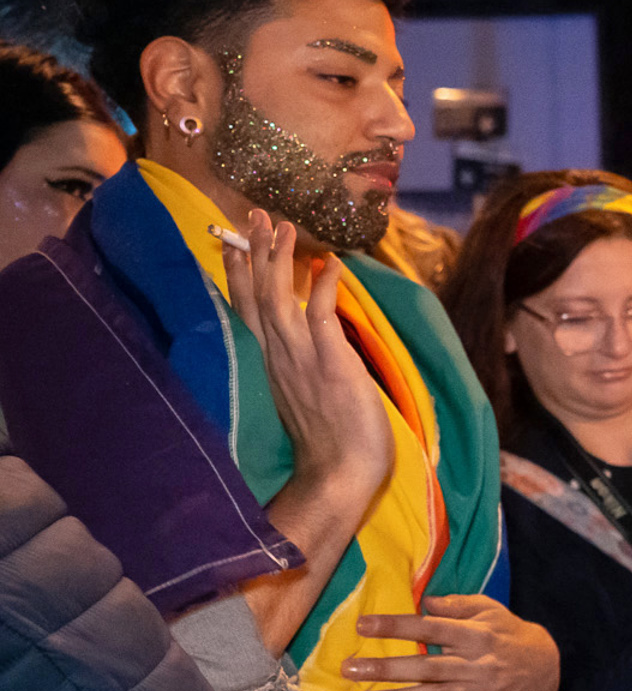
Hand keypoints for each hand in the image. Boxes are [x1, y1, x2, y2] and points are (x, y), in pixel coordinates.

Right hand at [224, 208, 391, 505]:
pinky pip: (324, 319)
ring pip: (281, 299)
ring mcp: (302, 359)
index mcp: (268, 363)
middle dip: (254, 253)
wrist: (339, 474)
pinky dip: (325, 290)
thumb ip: (295, 364)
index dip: (239, 274)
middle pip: (257, 295)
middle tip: (254, 216)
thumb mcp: (301, 394)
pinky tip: (329, 265)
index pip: (246, 310)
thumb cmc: (328, 440)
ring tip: (281, 226)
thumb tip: (304, 339)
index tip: (233, 242)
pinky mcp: (331, 365)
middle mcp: (277, 355)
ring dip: (280, 261)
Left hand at [347, 594, 562, 690]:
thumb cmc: (508, 633)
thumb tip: (424, 602)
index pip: (430, 628)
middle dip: (386, 668)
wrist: (547, 665)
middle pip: (427, 666)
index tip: (363, 625)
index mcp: (476, 635)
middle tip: (348, 669)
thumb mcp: (490, 609)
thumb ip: (457, 604)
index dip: (397, 627)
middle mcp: (478, 665)